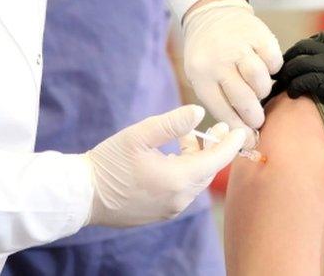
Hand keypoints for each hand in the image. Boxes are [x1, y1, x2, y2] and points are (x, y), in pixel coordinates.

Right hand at [83, 105, 244, 226]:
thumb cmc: (109, 163)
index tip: (241, 129)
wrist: (82, 195)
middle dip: (215, 148)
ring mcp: (170, 208)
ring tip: (190, 137)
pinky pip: (183, 189)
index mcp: (178, 179)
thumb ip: (172, 123)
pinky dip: (185, 171)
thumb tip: (198, 111)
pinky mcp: (160, 212)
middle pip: (208, 171)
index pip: (217, 160)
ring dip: (198, 159)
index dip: (231, 143)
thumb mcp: (140, 135)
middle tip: (219, 127)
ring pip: (195, 180)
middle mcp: (179, 198)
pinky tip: (173, 156)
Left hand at [182, 0, 281, 136]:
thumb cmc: (209, 56)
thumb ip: (220, 103)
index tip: (250, 137)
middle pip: (244, 99)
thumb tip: (247, 137)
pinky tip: (265, 66)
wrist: (212, 15)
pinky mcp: (258, 34)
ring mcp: (238, 46)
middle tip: (258, 118)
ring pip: (261, 80)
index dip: (239, 128)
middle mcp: (218, 60)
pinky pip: (274, 61)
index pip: (223, 110)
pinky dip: (273, 67)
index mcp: (200, 75)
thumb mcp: (202, 78)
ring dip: (263, 89)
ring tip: (258, 88)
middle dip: (254, 115)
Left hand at [272, 38, 323, 149]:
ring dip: (286, 76)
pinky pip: (303, 81)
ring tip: (281, 85)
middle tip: (278, 74)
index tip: (288, 64)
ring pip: (298, 65)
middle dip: (286, 61)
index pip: (310, 45)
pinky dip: (294, 88)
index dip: (295, 53)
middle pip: (300, 50)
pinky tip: (292, 94)